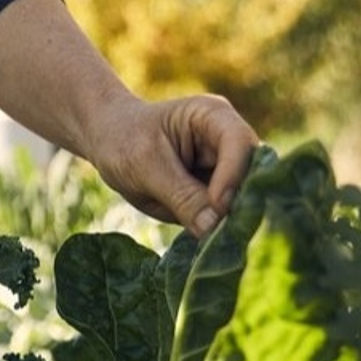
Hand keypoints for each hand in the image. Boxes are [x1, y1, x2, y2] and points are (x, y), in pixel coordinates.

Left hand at [80, 93, 259, 238]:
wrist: (109, 142)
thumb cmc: (124, 141)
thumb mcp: (145, 166)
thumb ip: (180, 195)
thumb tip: (213, 228)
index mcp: (214, 117)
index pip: (240, 143)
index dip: (233, 176)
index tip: (217, 207)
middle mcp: (228, 142)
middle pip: (251, 174)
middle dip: (238, 204)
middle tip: (221, 235)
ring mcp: (225, 168)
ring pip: (242, 200)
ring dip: (228, 221)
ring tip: (211, 242)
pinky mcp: (216, 193)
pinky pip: (225, 215)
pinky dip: (217, 230)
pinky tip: (206, 243)